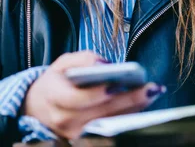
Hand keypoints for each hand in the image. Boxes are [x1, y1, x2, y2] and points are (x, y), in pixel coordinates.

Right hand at [23, 51, 164, 139]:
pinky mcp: (86, 137)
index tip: (117, 84)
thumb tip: (104, 63)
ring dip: (134, 109)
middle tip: (150, 88)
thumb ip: (83, 59)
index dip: (97, 93)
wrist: (39, 106)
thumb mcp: (64, 63)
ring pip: (109, 122)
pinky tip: (146, 102)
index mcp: (53, 96)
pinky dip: (129, 115)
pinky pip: (111, 127)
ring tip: (154, 92)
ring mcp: (74, 132)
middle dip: (128, 100)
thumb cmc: (58, 80)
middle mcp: (63, 119)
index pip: (76, 99)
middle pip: (100, 113)